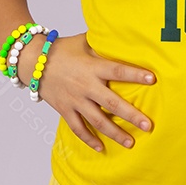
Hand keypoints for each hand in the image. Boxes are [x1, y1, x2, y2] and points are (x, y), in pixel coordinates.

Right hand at [20, 32, 155, 152]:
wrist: (33, 61)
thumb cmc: (62, 49)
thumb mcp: (84, 41)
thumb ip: (102, 43)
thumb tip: (124, 37)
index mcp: (92, 67)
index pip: (118, 70)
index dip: (135, 74)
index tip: (153, 79)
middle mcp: (85, 85)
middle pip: (111, 103)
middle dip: (131, 115)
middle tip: (148, 125)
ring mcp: (75, 100)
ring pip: (97, 121)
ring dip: (115, 133)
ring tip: (131, 142)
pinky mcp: (65, 110)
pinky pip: (78, 128)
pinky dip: (89, 139)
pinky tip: (101, 148)